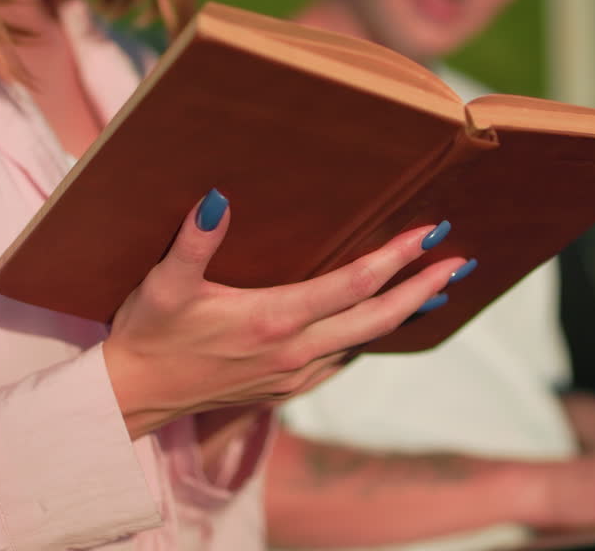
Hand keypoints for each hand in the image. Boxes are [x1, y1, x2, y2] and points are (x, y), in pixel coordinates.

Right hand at [102, 189, 465, 437]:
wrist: (132, 398)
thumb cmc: (148, 335)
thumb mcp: (164, 284)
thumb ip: (194, 241)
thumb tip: (218, 196)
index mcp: (272, 320)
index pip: (351, 285)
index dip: (395, 258)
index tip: (430, 232)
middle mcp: (293, 352)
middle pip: (376, 318)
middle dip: (422, 288)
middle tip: (462, 262)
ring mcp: (292, 375)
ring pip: (363, 341)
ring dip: (402, 314)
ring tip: (437, 290)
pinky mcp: (283, 388)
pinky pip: (341, 361)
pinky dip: (368, 338)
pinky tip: (378, 325)